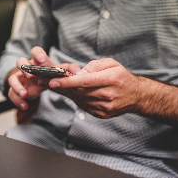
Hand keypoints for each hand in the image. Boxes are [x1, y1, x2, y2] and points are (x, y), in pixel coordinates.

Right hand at [7, 46, 79, 109]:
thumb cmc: (51, 73)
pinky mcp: (16, 89)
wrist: (42, 82)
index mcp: (37, 60)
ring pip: (12, 79)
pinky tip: (25, 106)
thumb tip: (80, 72)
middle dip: (24, 68)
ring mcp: (20, 78)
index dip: (38, 54)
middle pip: (20, 62)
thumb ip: (70, 70)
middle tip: (31, 76)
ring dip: (17, 87)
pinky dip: (17, 100)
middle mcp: (26, 67)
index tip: (42, 59)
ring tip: (24, 95)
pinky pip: (11, 94)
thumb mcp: (61, 71)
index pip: (35, 51)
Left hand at [46, 58, 177, 127]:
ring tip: (50, 84)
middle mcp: (107, 95)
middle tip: (42, 80)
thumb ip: (94, 65)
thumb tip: (79, 73)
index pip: (84, 82)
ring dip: (63, 92)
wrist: (136, 96)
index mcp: (111, 80)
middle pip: (78, 91)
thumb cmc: (121, 76)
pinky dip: (73, 98)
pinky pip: (82, 105)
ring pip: (78, 99)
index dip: (67, 82)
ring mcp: (104, 107)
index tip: (52, 81)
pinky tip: (65, 91)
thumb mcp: (111, 63)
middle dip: (59, 86)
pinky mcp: (101, 114)